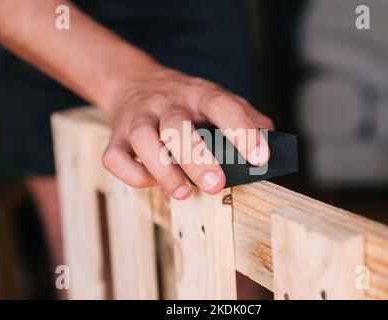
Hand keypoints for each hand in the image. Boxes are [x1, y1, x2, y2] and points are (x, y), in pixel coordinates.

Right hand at [102, 65, 273, 199]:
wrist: (134, 83)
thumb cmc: (185, 101)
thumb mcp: (217, 99)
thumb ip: (247, 118)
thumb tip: (272, 146)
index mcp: (198, 94)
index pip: (222, 105)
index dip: (242, 131)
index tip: (260, 158)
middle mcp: (167, 103)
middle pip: (177, 126)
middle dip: (197, 159)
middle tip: (215, 184)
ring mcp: (138, 119)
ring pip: (143, 140)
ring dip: (164, 171)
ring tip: (183, 191)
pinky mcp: (116, 137)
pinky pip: (115, 158)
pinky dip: (134, 176)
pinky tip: (152, 181)